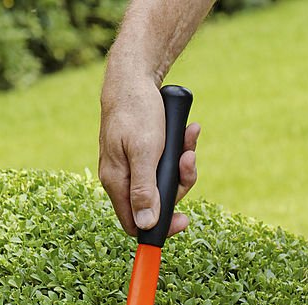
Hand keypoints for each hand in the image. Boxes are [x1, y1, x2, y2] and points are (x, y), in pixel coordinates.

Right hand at [99, 76, 199, 236]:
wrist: (134, 75)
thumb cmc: (136, 110)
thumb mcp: (144, 151)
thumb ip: (144, 190)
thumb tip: (145, 225)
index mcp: (116, 182)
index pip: (135, 224)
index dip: (160, 227)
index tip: (184, 220)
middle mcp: (123, 178)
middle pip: (156, 204)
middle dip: (179, 185)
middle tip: (188, 161)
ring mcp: (134, 166)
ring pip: (166, 183)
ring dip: (184, 164)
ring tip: (191, 138)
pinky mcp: (145, 154)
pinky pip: (168, 163)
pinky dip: (182, 150)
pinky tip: (189, 131)